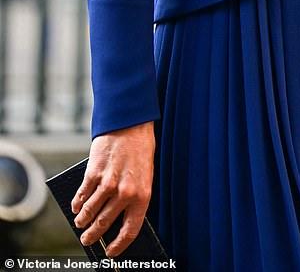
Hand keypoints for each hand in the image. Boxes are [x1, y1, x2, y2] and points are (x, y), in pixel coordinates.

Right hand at [70, 121, 155, 257]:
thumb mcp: (145, 175)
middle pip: (105, 224)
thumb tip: (117, 218)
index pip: (130, 230)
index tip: (110, 253)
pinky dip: (77, 203)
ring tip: (79, 223)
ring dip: (82, 220)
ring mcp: (108, 183)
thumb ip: (133, 197)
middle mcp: (125, 192)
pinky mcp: (94, 172)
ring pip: (91, 211)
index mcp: (142, 196)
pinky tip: (76, 206)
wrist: (131, 124)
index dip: (119, 246)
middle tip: (87, 240)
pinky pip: (82, 195)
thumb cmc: (140, 150)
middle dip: (93, 235)